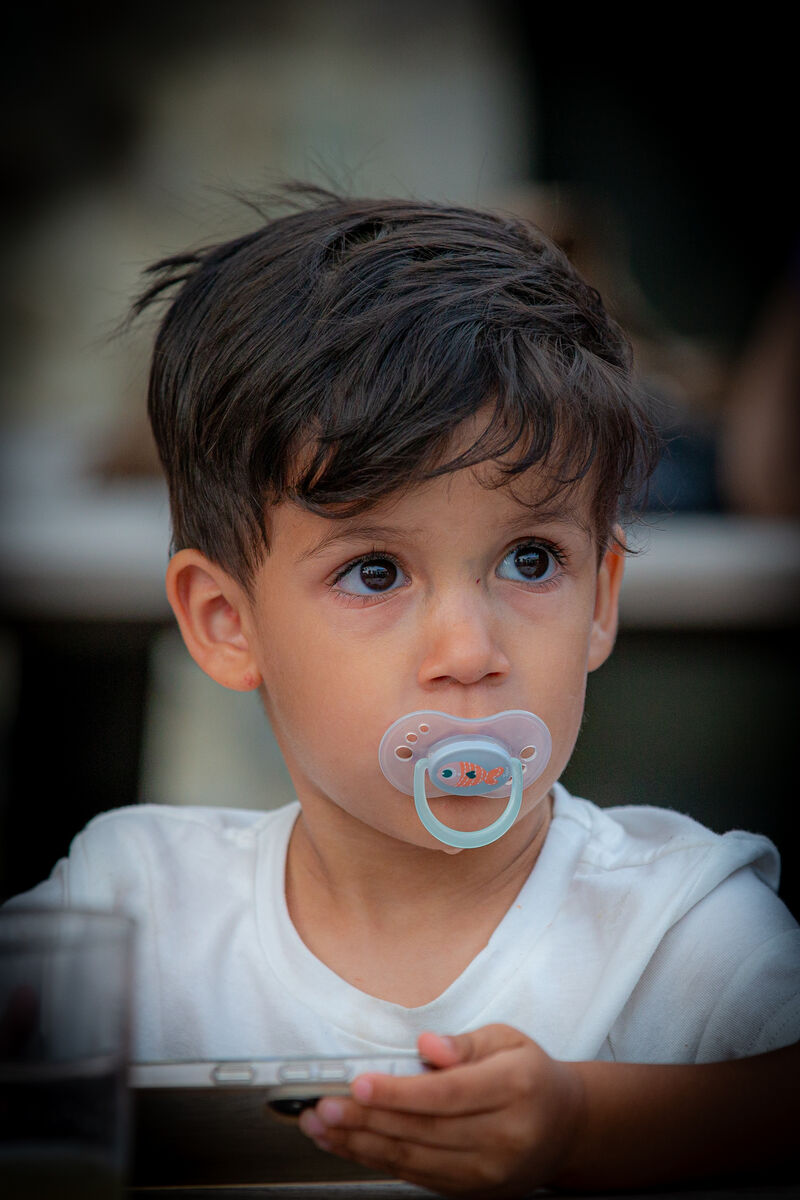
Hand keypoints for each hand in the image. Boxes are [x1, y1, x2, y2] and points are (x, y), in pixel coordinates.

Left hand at [298, 1025, 584, 1196]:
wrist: (565, 1129)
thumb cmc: (529, 1075)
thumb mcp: (508, 1039)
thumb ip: (465, 1043)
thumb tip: (428, 1045)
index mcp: (514, 1088)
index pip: (447, 1094)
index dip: (399, 1093)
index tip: (360, 1084)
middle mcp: (503, 1135)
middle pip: (423, 1130)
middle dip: (366, 1120)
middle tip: (326, 1105)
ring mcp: (486, 1171)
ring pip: (413, 1159)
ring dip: (360, 1144)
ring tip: (322, 1126)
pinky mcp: (470, 1190)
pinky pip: (415, 1176)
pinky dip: (375, 1160)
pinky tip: (347, 1144)